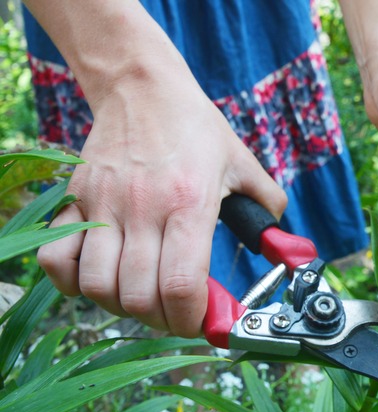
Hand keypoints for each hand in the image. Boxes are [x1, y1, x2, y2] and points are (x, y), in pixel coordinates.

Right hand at [38, 72, 285, 337]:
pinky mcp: (76, 201)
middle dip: (163, 320)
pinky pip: (56, 260)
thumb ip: (268, 208)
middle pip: (139, 297)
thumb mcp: (242, 164)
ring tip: (144, 296)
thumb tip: (287, 249)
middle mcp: (143, 209)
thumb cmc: (195, 128)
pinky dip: (73, 283)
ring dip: (122, 306)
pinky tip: (101, 277)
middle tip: (178, 312)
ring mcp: (103, 206)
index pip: (181, 286)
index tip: (204, 324)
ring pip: (97, 286)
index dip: (193, 320)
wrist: (144, 88)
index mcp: (189, 204)